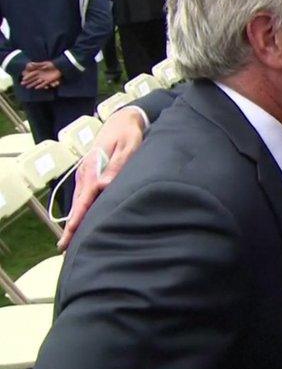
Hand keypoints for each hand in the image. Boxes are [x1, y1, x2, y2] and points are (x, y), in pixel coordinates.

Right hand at [21, 61, 61, 88]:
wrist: (59, 67)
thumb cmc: (51, 64)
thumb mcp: (44, 64)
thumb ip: (37, 65)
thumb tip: (30, 64)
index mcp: (38, 70)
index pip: (31, 74)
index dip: (27, 76)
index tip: (22, 78)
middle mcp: (40, 75)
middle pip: (32, 79)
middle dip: (27, 81)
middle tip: (21, 84)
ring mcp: (44, 78)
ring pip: (36, 82)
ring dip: (31, 84)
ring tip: (27, 87)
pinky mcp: (48, 80)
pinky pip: (43, 84)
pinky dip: (39, 86)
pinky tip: (36, 88)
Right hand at [60, 107, 147, 249]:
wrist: (123, 120)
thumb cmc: (129, 134)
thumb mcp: (128, 146)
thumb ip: (117, 165)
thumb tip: (103, 185)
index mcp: (93, 168)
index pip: (84, 198)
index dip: (77, 218)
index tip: (70, 234)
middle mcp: (86, 173)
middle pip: (78, 204)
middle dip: (72, 226)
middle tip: (65, 248)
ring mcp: (87, 175)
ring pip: (81, 202)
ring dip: (77, 220)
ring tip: (71, 242)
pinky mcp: (92, 176)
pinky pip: (85, 197)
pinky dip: (83, 211)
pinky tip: (83, 223)